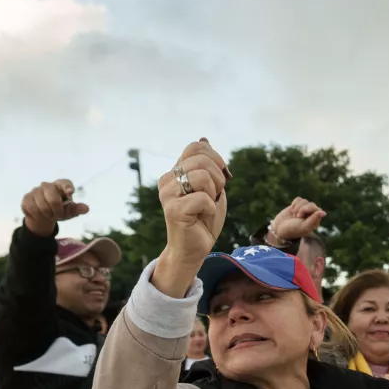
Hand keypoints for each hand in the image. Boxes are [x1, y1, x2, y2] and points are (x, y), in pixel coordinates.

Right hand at [20, 180, 87, 236]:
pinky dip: (37, 215)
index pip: (65, 183)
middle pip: (52, 197)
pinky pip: (31, 208)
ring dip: (47, 214)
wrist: (44, 216)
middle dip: (57, 210)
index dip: (67, 187)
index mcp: (61, 185)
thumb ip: (77, 209)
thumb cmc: (60, 210)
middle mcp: (48, 185)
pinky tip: (39, 215)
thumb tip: (86, 209)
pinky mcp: (26, 197)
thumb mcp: (70, 211)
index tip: (70, 192)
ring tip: (49, 215)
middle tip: (59, 215)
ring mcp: (36, 190)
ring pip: (41, 205)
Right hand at [156, 140, 228, 262]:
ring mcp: (167, 194)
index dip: (216, 158)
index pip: (196, 147)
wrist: (195, 249)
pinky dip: (211, 208)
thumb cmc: (203, 219)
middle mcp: (167, 180)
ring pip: (202, 176)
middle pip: (201, 159)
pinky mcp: (173, 210)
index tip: (222, 177)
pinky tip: (203, 217)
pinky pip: (203, 198)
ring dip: (214, 193)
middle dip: (219, 177)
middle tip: (215, 195)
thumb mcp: (212, 188)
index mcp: (175, 172)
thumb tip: (204, 139)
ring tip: (208, 206)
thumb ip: (208, 165)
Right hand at [271, 197, 326, 241]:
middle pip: (311, 204)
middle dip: (302, 209)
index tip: (300, 217)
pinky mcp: (297, 205)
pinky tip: (292, 210)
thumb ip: (314, 220)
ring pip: (304, 201)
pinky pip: (299, 199)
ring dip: (297, 207)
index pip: (317, 210)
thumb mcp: (304, 227)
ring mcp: (304, 210)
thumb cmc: (293, 229)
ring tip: (294, 215)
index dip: (308, 210)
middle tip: (297, 216)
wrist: (279, 228)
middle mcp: (311, 215)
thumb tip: (324, 213)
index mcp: (315, 221)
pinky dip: (294, 204)